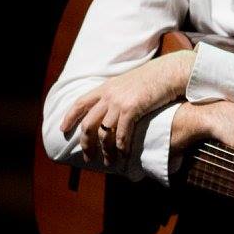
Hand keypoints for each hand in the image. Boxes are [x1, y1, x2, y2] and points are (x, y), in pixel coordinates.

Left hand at [61, 50, 194, 165]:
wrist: (170, 72)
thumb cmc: (154, 78)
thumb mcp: (129, 83)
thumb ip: (118, 93)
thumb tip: (114, 108)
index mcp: (106, 87)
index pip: (80, 103)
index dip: (69, 117)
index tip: (62, 129)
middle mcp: (109, 95)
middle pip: (88, 123)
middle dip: (86, 143)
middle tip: (87, 157)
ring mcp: (119, 102)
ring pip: (104, 132)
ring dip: (105, 151)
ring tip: (109, 162)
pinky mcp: (132, 108)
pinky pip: (122, 133)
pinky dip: (122, 147)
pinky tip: (124, 155)